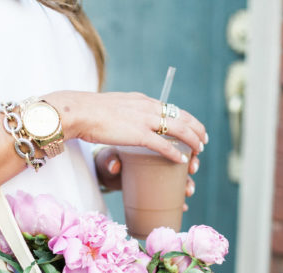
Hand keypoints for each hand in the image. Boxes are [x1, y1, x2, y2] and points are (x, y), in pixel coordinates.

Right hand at [43, 90, 207, 164]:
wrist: (79, 111)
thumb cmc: (90, 111)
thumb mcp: (114, 106)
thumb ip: (126, 112)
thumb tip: (127, 120)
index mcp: (143, 101)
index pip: (171, 108)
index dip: (187, 119)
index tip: (194, 128)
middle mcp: (148, 107)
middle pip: (182, 117)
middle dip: (196, 130)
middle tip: (203, 142)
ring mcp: (144, 120)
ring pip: (179, 130)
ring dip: (192, 142)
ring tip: (198, 152)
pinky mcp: (138, 134)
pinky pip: (163, 145)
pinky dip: (175, 153)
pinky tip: (181, 161)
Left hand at [94, 146, 198, 210]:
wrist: (103, 171)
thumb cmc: (108, 159)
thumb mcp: (108, 157)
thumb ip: (109, 160)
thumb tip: (115, 166)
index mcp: (153, 142)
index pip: (176, 141)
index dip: (189, 145)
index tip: (191, 152)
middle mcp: (160, 157)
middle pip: (184, 157)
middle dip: (193, 163)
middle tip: (193, 169)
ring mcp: (159, 172)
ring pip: (181, 176)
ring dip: (190, 182)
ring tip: (188, 191)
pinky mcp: (155, 186)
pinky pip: (172, 193)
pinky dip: (179, 201)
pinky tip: (183, 207)